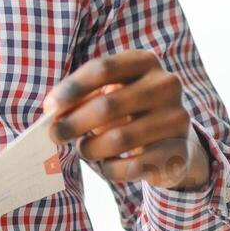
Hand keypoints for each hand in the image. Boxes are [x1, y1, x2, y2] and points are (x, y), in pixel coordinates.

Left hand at [42, 48, 209, 190]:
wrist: (173, 142)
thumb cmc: (128, 113)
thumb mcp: (107, 95)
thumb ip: (81, 99)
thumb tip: (52, 112)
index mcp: (145, 61)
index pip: (102, 69)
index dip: (72, 88)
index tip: (49, 108)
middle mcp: (166, 85)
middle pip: (108, 105)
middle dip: (74, 123)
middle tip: (54, 135)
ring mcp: (177, 117)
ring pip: (119, 139)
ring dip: (92, 148)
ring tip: (84, 150)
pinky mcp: (180, 150)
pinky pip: (133, 165)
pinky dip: (111, 169)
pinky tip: (106, 165)